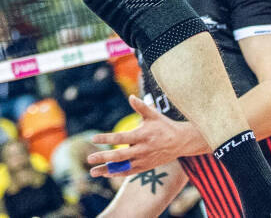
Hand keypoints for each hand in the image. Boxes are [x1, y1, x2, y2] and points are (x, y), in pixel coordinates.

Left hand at [86, 96, 204, 176]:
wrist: (181, 142)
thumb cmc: (164, 125)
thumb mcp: (154, 115)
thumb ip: (141, 107)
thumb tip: (131, 96)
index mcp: (142, 136)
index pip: (121, 138)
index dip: (107, 139)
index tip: (93, 139)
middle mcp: (143, 150)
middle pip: (121, 156)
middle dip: (104, 157)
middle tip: (89, 158)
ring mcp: (144, 160)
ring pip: (123, 167)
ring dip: (108, 170)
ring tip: (92, 172)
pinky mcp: (146, 167)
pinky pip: (130, 172)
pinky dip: (118, 173)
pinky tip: (105, 173)